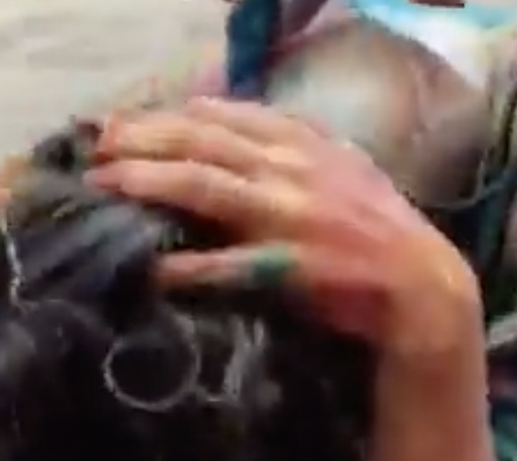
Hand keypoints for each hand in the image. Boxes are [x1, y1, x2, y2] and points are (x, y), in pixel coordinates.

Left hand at [86, 98, 480, 359]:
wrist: (419, 287)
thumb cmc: (371, 227)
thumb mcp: (336, 168)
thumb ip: (284, 145)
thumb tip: (217, 132)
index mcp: (301, 142)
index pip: (221, 115)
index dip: (166, 116)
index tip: (124, 123)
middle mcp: (290, 168)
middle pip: (200, 142)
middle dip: (142, 140)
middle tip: (96, 147)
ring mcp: (289, 216)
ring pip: (204, 186)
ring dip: (148, 183)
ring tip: (104, 184)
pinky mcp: (289, 267)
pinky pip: (226, 264)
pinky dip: (187, 265)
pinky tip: (154, 268)